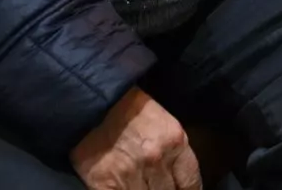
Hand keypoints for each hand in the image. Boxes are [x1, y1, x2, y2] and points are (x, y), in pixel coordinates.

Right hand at [72, 88, 200, 189]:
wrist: (91, 100)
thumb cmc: (128, 108)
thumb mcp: (162, 122)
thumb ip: (174, 151)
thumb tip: (178, 181)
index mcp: (175, 141)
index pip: (191, 183)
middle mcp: (156, 159)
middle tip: (155, 184)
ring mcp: (130, 174)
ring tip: (137, 183)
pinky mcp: (105, 185)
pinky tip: (121, 189)